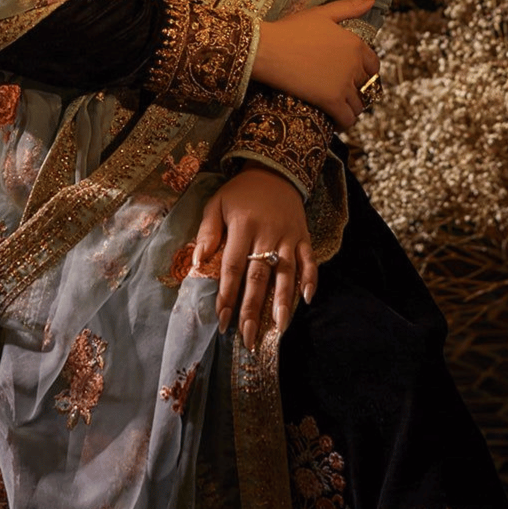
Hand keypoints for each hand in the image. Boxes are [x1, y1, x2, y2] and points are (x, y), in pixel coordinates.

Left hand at [193, 165, 316, 350]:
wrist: (274, 170)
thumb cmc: (240, 192)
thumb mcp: (216, 203)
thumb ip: (207, 232)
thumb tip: (197, 263)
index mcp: (242, 226)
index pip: (233, 267)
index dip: (227, 295)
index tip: (222, 321)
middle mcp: (267, 233)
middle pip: (259, 276)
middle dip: (252, 309)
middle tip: (248, 338)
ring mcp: (288, 236)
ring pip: (286, 272)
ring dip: (283, 301)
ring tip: (279, 328)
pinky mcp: (304, 236)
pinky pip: (310, 260)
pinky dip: (310, 278)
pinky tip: (307, 299)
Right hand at [252, 0, 379, 129]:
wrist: (267, 49)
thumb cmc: (290, 29)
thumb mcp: (322, 13)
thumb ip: (350, 6)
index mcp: (355, 44)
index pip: (373, 65)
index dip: (364, 72)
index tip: (352, 76)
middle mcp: (354, 64)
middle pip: (366, 86)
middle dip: (357, 90)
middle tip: (342, 92)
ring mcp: (344, 84)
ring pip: (359, 105)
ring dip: (351, 108)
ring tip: (338, 107)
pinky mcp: (331, 101)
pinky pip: (347, 119)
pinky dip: (344, 122)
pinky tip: (334, 121)